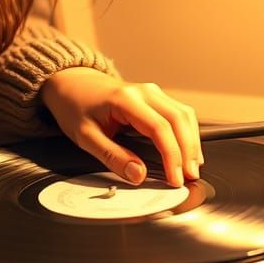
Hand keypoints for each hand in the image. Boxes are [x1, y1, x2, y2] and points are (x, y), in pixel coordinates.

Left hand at [39, 67, 202, 187]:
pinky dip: (187, 133)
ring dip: (192, 142)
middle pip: (178, 119)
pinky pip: (179, 113)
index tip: (175, 179)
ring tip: (192, 168)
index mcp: (126, 99)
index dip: (172, 156)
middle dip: (188, 151)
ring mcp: (151, 91)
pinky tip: (188, 151)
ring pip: (184, 115)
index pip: (159, 128)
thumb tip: (138, 175)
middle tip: (190, 178)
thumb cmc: (75, 107)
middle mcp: (144, 91)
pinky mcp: (155, 97)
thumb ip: (112, 156)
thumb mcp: (85, 136)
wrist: (71, 83)